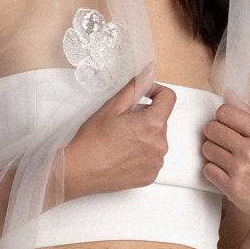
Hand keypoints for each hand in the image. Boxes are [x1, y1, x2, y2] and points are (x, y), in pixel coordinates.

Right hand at [61, 64, 175, 200]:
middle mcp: (160, 144)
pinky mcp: (150, 176)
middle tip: (122, 123)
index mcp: (152, 124)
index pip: (169, 98)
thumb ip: (134, 88)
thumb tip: (148, 72)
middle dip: (145, 117)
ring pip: (156, 139)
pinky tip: (123, 156)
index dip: (157, 92)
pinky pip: (152, 158)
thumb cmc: (92, 140)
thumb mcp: (111, 107)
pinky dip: (142, 154)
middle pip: (160, 120)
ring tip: (121, 141)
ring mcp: (156, 162)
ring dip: (144, 136)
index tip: (144, 95)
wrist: (80, 171)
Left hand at [201, 96, 249, 229]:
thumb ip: (247, 115)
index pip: (225, 111)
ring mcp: (242, 169)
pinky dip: (212, 171)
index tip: (226, 126)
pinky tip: (224, 173)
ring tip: (224, 158)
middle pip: (212, 129)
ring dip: (211, 153)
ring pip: (207, 149)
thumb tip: (229, 92)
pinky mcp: (232, 187)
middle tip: (222, 142)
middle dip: (213, 135)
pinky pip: (207, 170)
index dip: (221, 118)